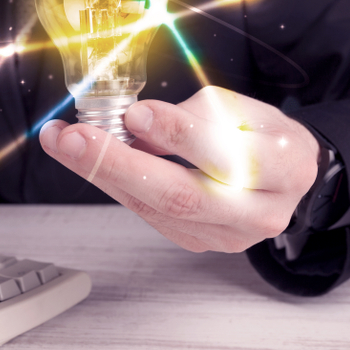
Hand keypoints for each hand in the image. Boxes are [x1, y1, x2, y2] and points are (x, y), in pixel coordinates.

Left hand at [39, 86, 320, 252]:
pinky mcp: (200, 242)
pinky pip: (150, 214)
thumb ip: (192, 116)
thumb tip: (135, 126)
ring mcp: (228, 235)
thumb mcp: (240, 107)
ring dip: (102, 174)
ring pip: (157, 209)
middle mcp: (260, 211)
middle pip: (183, 196)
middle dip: (118, 164)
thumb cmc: (261, 134)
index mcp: (285, 167)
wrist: (285, 177)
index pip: (229, 156)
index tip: (134, 115)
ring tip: (64, 142)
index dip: (179, 136)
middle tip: (71, 139)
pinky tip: (88, 160)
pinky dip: (116, 184)